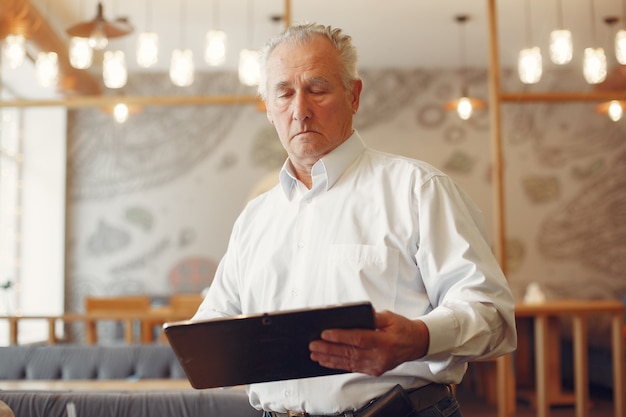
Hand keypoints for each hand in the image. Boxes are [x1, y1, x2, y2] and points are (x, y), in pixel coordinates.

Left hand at [309, 310, 429, 375]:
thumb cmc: (402, 328)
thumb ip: (373, 316)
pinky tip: (326, 361)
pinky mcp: (374, 370)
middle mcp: (380, 356)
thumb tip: (355, 313)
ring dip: (330, 359)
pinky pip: (353, 368)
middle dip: (329, 349)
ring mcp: (377, 366)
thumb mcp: (390, 317)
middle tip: (313, 345)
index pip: (359, 338)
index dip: (340, 336)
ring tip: (315, 354)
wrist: (417, 344)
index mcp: (385, 341)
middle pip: (350, 353)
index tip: (325, 333)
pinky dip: (338, 365)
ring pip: (349, 363)